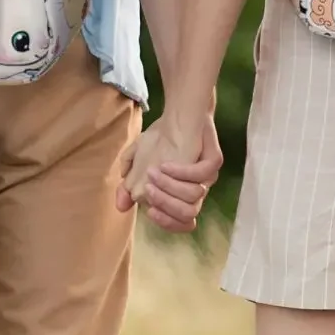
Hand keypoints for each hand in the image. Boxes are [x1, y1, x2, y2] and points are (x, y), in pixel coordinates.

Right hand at [116, 113, 221, 233]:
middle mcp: (197, 189)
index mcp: (182, 195)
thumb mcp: (138, 160)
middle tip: (148, 189)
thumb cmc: (161, 139)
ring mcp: (208, 176)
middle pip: (188, 214)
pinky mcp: (214, 160)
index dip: (166, 222)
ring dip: (170, 187)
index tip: (149, 211)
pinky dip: (181, 172)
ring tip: (153, 172)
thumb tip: (121, 206)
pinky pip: (201, 174)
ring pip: (194, 196)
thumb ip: (128, 184)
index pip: (180, 222)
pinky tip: (165, 164)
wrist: (179, 112)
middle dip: (165, 204)